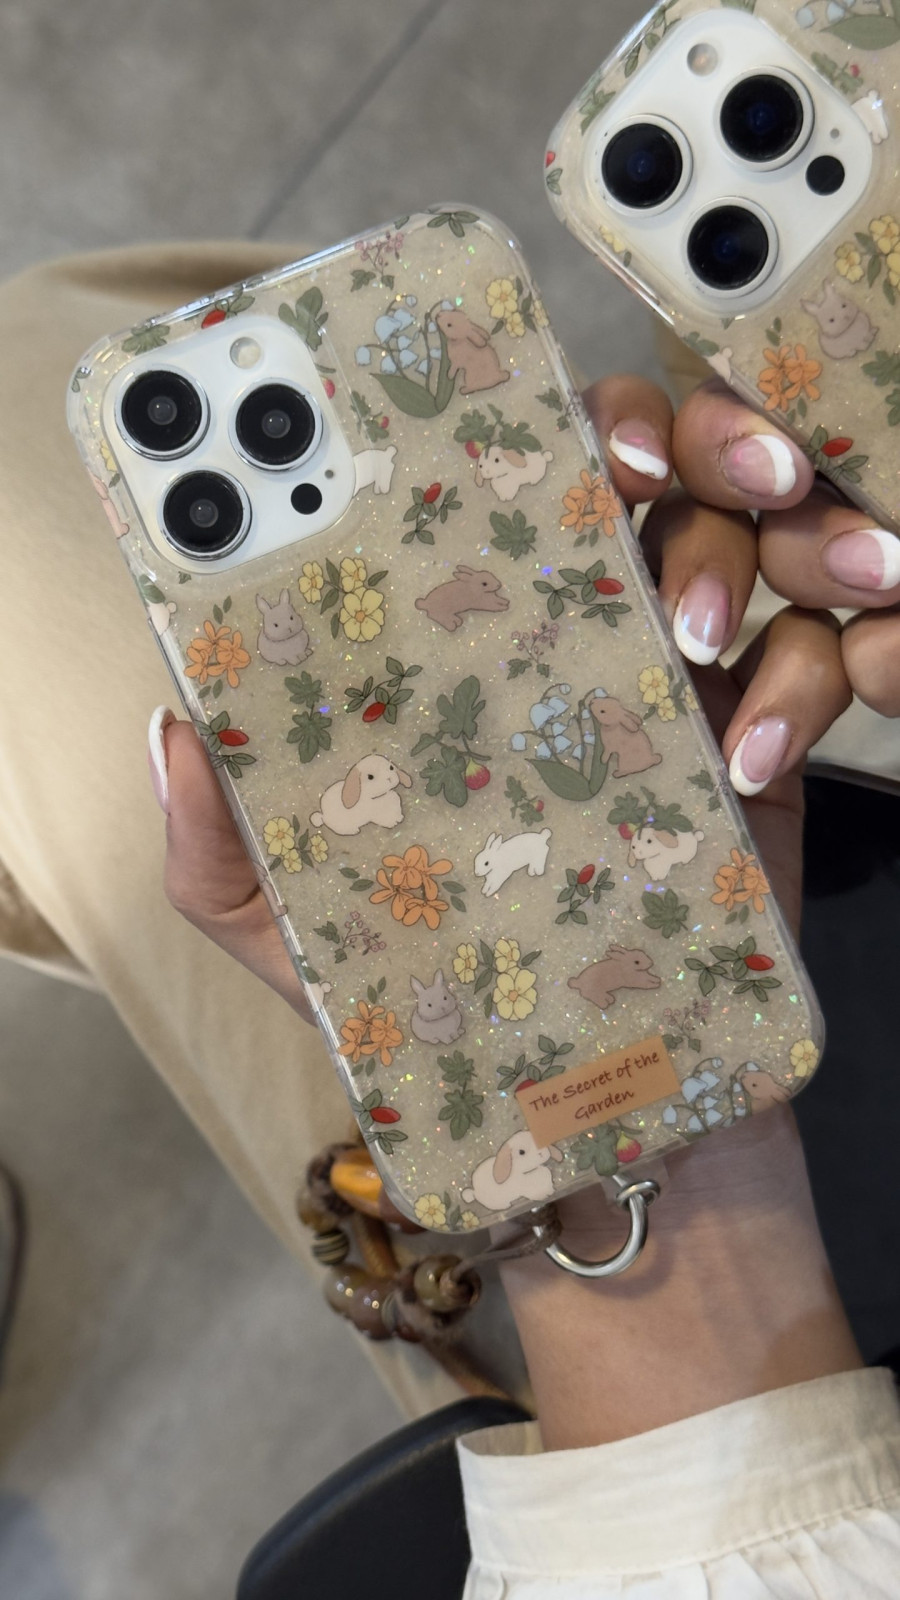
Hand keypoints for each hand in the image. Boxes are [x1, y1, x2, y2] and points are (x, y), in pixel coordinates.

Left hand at [154, 371, 857, 1011]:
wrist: (566, 1099)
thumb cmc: (417, 989)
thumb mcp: (288, 924)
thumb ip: (215, 845)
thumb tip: (171, 729)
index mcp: (459, 643)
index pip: (488, 481)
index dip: (501, 414)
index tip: (500, 388)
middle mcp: (572, 632)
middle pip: (642, 469)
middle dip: (666, 431)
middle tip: (646, 467)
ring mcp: (670, 683)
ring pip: (745, 537)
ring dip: (739, 546)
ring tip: (700, 632)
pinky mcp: (755, 750)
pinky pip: (814, 662)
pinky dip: (802, 684)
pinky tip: (751, 764)